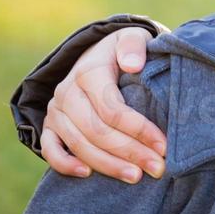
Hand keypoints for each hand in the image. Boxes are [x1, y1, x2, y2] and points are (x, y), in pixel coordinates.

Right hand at [43, 28, 165, 182]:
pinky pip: (50, 149)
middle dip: (129, 152)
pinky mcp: (50, 125)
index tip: (164, 145)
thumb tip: (133, 64)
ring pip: (79, 144)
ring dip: (107, 164)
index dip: (139, 129)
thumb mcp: (132, 37)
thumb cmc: (124, 50)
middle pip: (97, 131)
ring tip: (136, 176)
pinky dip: (64, 164)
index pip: (112, 109)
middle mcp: (67, 93)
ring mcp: (56, 111)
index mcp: (89, 73)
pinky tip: (87, 175)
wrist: (98, 54)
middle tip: (158, 168)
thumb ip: (133, 45)